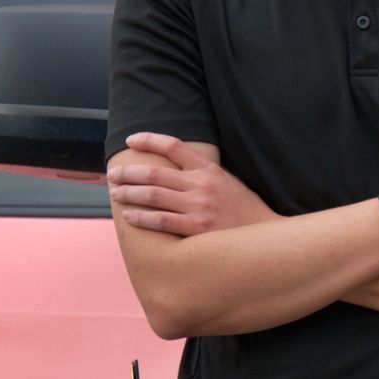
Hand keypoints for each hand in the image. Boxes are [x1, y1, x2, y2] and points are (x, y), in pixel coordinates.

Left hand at [109, 134, 273, 237]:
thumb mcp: (229, 184)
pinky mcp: (197, 229)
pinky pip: (161, 220)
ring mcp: (199, 207)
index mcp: (209, 170)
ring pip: (153, 195)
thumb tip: (176, 172)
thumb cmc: (245, 213)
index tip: (131, 140)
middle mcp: (202, 185)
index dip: (149, 140)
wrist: (265, 238)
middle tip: (112, 174)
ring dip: (129, 193)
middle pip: (154, 172)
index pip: (174, 146)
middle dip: (128, 172)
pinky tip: (128, 215)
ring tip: (114, 193)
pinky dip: (141, 216)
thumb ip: (204, 176)